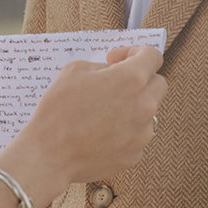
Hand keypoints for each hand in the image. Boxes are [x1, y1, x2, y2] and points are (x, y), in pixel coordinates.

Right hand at [6, 44, 166, 200]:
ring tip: (104, 112)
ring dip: (133, 107)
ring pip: (148, 112)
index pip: (152, 56)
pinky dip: (125, 131)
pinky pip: (137, 135)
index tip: (118, 60)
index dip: (135, 52)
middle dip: (141, 79)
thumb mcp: (74, 71)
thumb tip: (112, 72)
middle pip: (158, 84)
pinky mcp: (136, 154)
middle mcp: (144, 105)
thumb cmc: (58, 109)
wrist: (49, 155)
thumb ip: (102, 66)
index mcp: (131, 79)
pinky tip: (101, 132)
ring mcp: (143, 133)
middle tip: (116, 83)